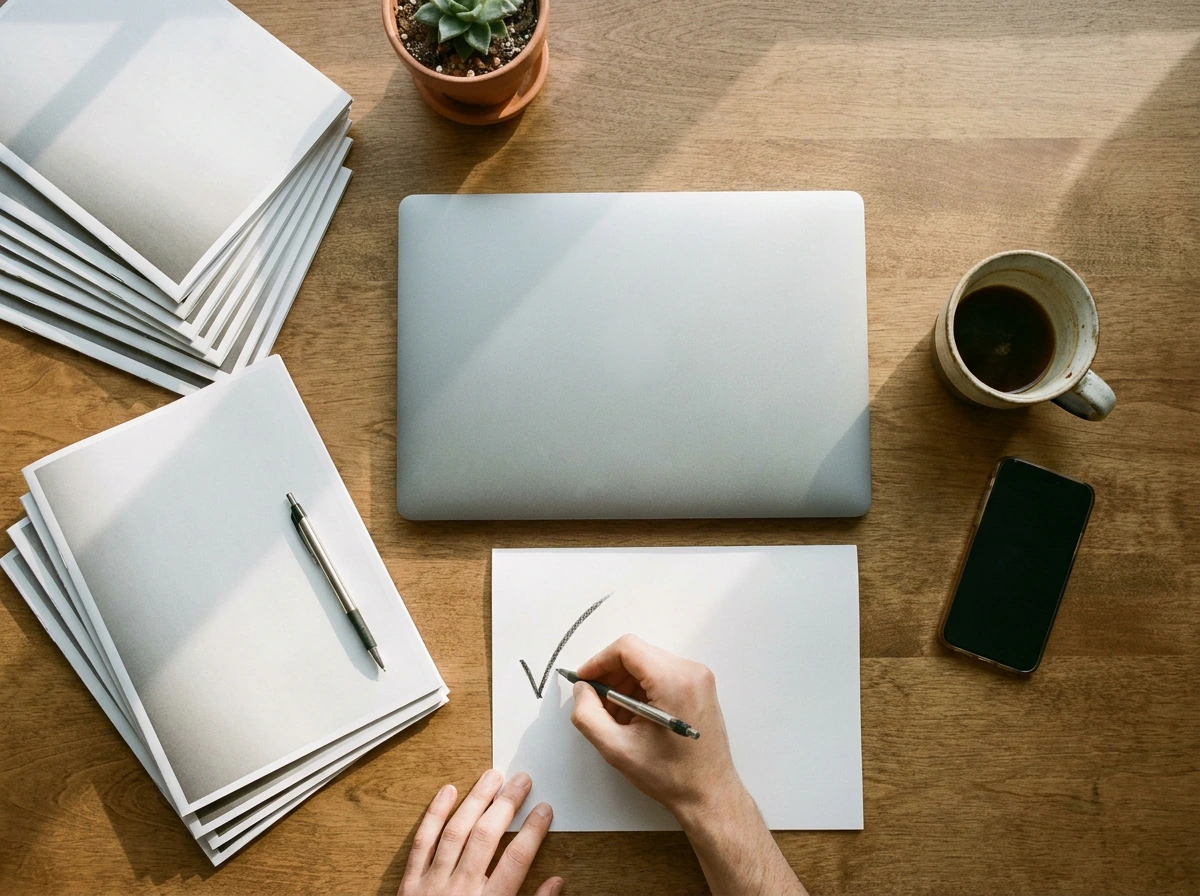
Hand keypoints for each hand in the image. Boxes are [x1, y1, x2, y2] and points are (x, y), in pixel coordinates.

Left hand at [399, 769, 561, 895]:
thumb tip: (556, 883)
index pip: (516, 860)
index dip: (532, 831)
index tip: (544, 809)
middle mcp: (460, 890)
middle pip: (486, 837)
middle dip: (507, 805)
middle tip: (522, 781)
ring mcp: (432, 884)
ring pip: (456, 831)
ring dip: (475, 799)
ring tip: (492, 776)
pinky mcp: (410, 883)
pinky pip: (422, 842)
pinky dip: (434, 814)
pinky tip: (447, 791)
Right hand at [568, 634, 744, 820]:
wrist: (709, 794)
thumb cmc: (670, 775)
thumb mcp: (616, 748)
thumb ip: (588, 714)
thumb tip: (581, 689)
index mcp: (673, 681)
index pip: (627, 648)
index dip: (599, 661)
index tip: (584, 681)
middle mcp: (690, 671)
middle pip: (638, 654)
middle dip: (611, 676)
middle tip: (596, 703)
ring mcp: (699, 678)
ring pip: (648, 664)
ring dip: (626, 685)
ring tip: (616, 718)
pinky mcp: (701, 687)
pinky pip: (663, 675)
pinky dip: (643, 690)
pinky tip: (635, 717)